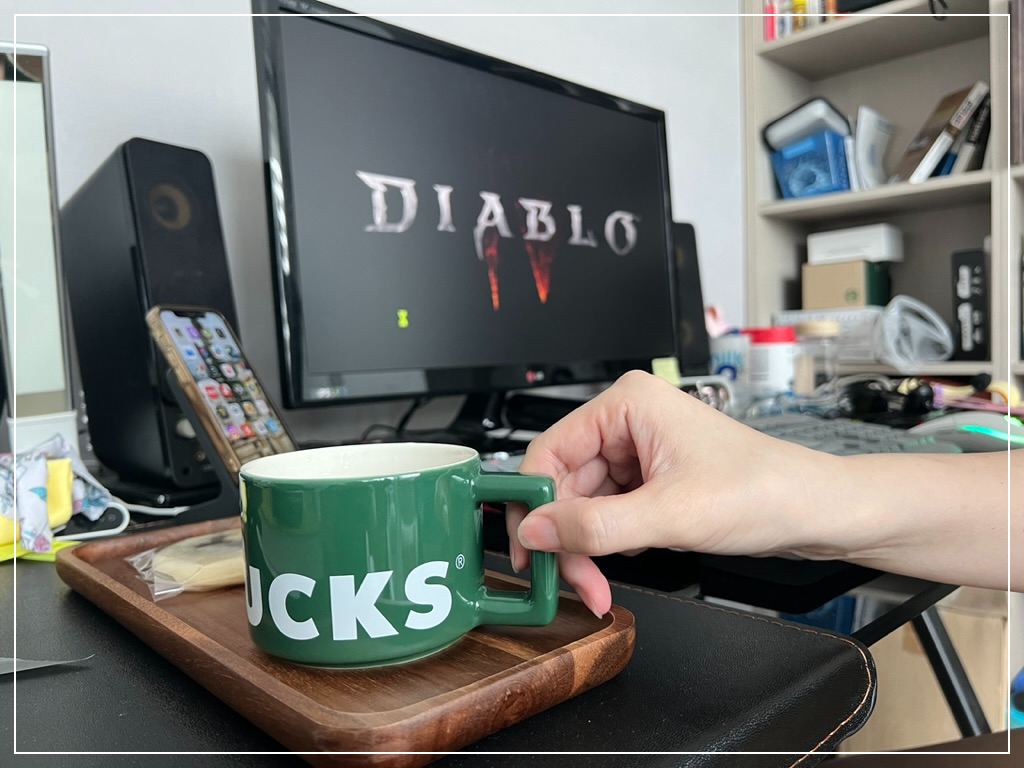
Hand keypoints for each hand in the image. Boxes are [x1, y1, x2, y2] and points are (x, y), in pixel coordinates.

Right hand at [506, 370, 831, 616]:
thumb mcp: (669, 515)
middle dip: (565, 537)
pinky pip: (605, 513)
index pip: (548, 452)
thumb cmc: (762, 490)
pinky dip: (605, 544)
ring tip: (597, 581)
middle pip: (562, 484)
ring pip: (581, 504)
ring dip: (585, 547)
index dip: (533, 504)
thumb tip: (534, 530)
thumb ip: (594, 526)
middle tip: (571, 580)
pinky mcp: (648, 480)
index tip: (526, 549)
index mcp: (626, 404)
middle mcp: (626, 422)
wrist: (813, 511)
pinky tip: (620, 561)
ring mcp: (637, 452)